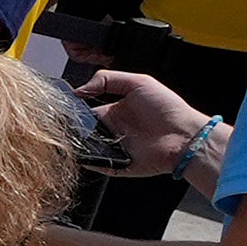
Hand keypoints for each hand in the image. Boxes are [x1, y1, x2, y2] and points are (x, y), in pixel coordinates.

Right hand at [67, 66, 207, 176]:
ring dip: (77, 143)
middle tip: (64, 122)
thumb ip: (107, 80)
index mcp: (114, 111)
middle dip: (71, 126)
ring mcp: (113, 149)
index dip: (73, 108)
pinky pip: (96, 165)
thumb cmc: (167, 108)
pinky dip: (88, 160)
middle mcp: (112, 130)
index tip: (62, 105)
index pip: (85, 110)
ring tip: (73, 136)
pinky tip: (84, 151)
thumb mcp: (139, 82)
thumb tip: (79, 89)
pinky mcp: (117, 166)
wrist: (184, 136)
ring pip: (85, 148)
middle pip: (82, 130)